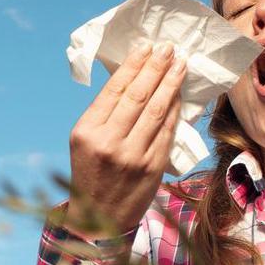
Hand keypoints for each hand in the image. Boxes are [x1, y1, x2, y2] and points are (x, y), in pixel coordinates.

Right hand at [66, 41, 188, 240]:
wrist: (99, 218)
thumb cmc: (91, 173)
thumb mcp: (84, 141)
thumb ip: (104, 114)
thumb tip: (133, 78)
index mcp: (87, 132)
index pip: (115, 89)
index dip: (134, 65)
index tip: (146, 46)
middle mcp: (109, 142)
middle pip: (139, 95)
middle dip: (156, 67)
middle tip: (168, 48)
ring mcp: (133, 156)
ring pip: (158, 110)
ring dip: (171, 83)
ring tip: (180, 63)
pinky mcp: (153, 166)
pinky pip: (168, 130)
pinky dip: (175, 109)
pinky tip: (178, 93)